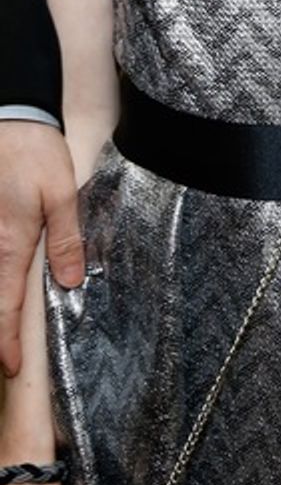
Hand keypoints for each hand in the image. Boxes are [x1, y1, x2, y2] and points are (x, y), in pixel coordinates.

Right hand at [0, 125, 80, 378]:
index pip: (5, 309)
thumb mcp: (62, 194)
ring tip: (1, 334)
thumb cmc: (34, 153)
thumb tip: (70, 283)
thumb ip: (66, 240)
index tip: (10, 369)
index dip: (5, 344)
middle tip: (3, 362)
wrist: (7, 115)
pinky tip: (0, 289)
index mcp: (9, 245)